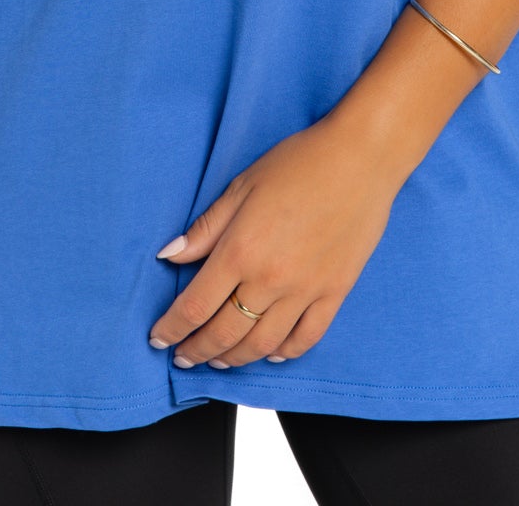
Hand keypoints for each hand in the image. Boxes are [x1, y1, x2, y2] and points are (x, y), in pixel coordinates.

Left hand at [148, 113, 399, 368]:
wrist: (360, 158)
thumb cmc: (300, 162)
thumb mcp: (242, 186)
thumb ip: (206, 228)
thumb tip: (169, 256)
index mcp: (241, 250)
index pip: (194, 306)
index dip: (171, 329)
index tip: (158, 339)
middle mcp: (270, 279)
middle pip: (224, 333)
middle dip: (197, 350)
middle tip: (184, 356)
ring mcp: (305, 291)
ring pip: (262, 344)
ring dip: (235, 359)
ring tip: (219, 360)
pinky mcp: (335, 293)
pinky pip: (306, 338)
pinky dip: (284, 352)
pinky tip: (271, 352)